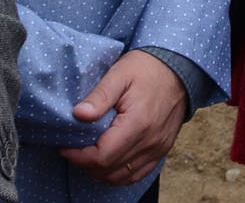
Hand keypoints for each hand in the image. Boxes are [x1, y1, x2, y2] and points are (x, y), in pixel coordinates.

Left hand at [61, 50, 188, 186]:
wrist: (179, 68)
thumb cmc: (147, 68)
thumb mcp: (120, 74)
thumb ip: (99, 96)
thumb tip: (79, 115)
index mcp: (138, 123)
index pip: (103, 157)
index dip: (79, 157)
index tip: (65, 147)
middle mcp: (151, 141)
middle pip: (110, 170)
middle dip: (86, 164)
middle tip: (73, 150)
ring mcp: (159, 148)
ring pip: (122, 177)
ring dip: (101, 172)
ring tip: (87, 156)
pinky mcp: (163, 149)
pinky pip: (137, 174)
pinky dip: (119, 174)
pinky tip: (108, 163)